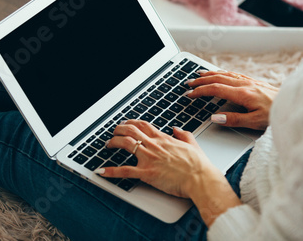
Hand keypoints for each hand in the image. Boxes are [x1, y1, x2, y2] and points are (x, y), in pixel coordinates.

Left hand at [95, 120, 221, 197]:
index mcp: (164, 139)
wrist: (201, 179)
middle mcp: (154, 145)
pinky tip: (101, 171)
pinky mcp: (146, 173)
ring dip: (113, 142)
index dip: (132, 122)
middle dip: (118, 129)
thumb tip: (177, 129)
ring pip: (125, 143)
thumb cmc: (199, 165)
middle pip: (130, 130)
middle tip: (113, 132)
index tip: (126, 124)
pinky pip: (125, 171)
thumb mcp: (193, 144)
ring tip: (107, 145)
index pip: (144, 125)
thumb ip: (184, 134)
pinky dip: (111, 171)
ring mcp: (149, 158)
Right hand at [186, 70, 278, 130]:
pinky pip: (233, 74)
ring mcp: (250, 81)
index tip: (190, 94)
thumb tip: (215, 117)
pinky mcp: (254, 81)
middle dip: (201, 80)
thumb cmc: (276, 114)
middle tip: (189, 83)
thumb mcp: (255, 122)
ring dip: (210, 74)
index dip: (200, 91)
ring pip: (225, 74)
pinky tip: (219, 73)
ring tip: (199, 75)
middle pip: (217, 78)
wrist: (293, 104)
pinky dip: (222, 72)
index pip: (216, 89)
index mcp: (243, 93)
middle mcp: (245, 84)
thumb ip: (234, 120)